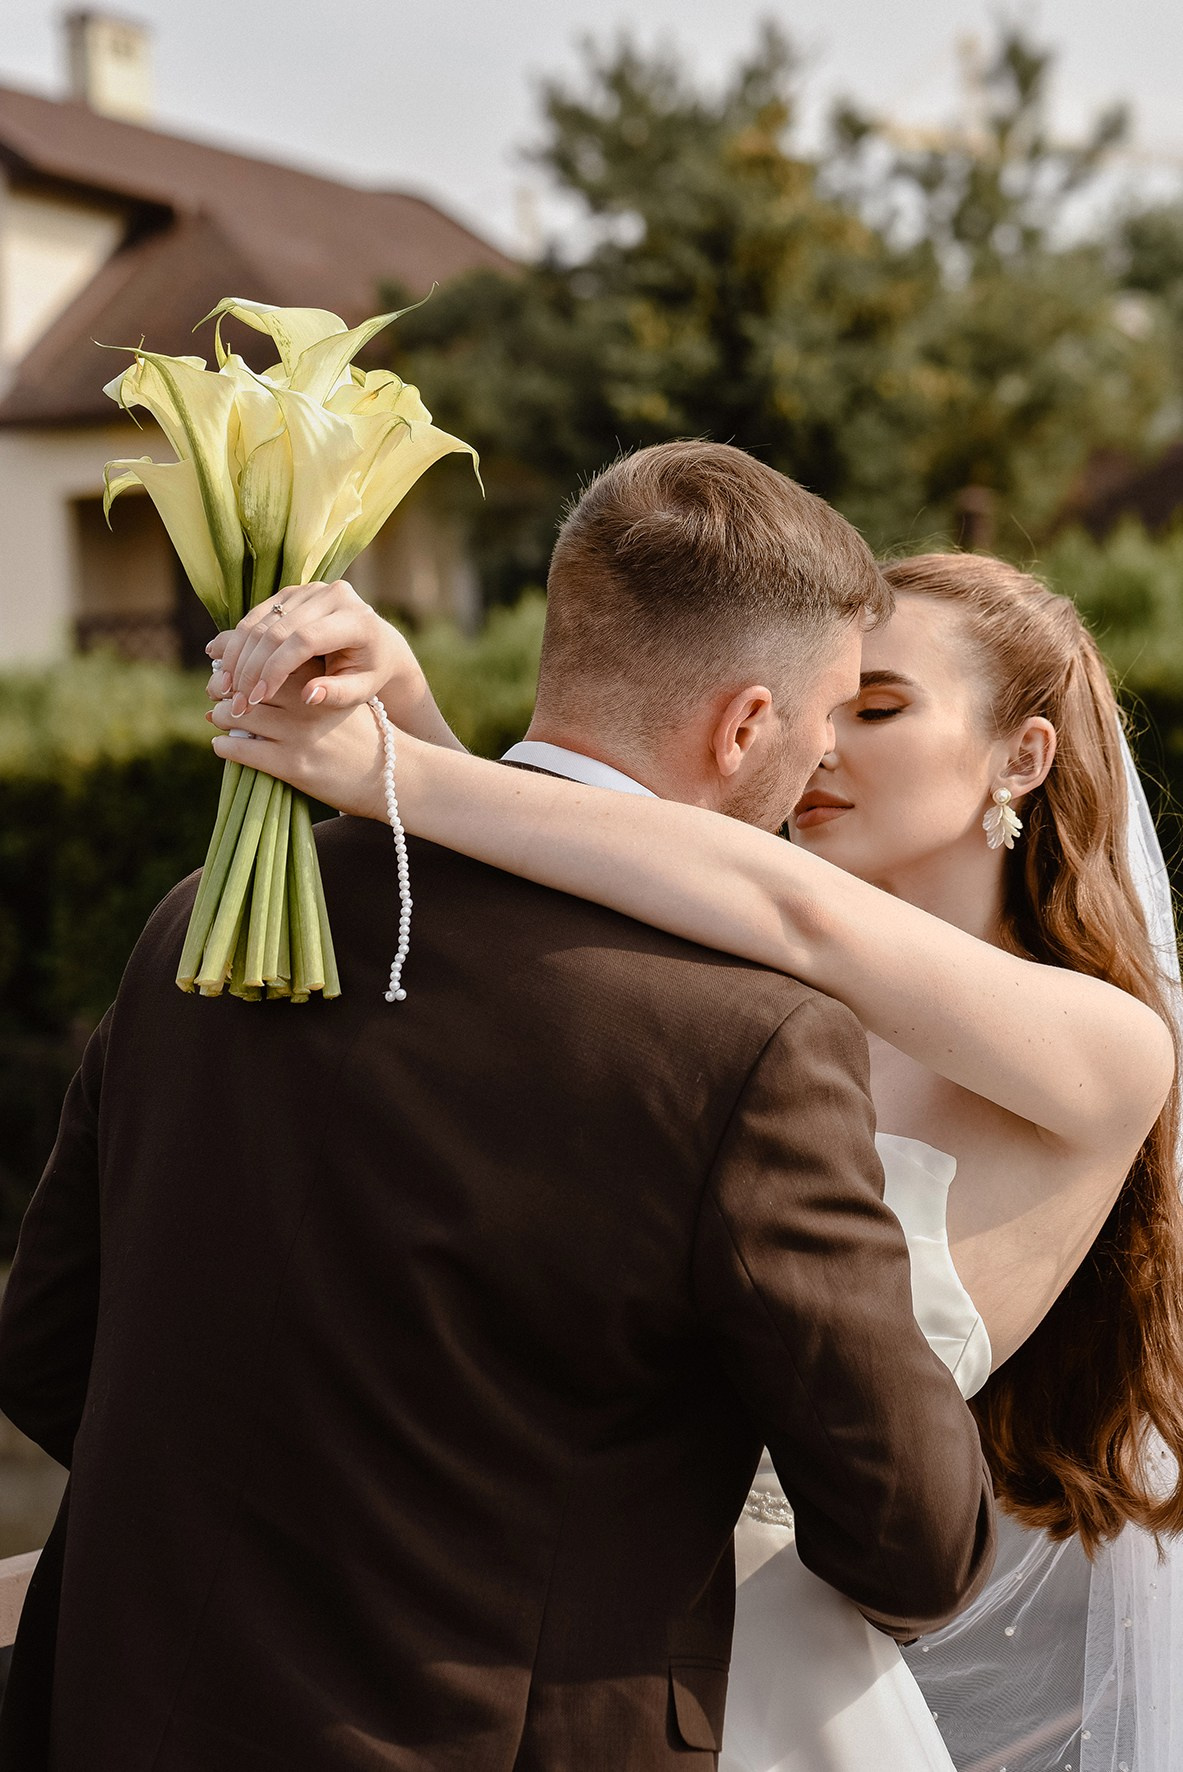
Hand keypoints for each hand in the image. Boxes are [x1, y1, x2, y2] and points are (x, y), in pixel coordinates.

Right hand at [206, 579, 424, 723]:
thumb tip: (308, 696)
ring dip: (239, 656)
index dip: (277, 668)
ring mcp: (309, 589)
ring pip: (262, 621)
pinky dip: (239, 643)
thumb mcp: (361, 690)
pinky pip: (257, 616)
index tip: (258, 698)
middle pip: (279, 629)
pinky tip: (228, 669)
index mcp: (356, 619)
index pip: (306, 639)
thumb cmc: (369, 672)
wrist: (375, 644)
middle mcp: (333, 595)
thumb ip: (337, 694)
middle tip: (237, 701)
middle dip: (253, 668)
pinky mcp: (291, 592)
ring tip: (227, 689)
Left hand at [208, 672, 390, 820]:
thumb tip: (268, 671)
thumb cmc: (365, 735)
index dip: (235, 653)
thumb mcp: (343, 696)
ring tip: (218, 717)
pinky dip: (224, 746)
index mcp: (317, 679)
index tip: (222, 659)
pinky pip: (240, 750)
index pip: (263, 655)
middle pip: (243, 682)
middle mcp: (304, 702)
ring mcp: (297, 733)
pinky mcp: (292, 765)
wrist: (393, 776)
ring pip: (234, 716)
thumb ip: (311, 681)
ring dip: (219, 715)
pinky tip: (223, 745)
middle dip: (221, 685)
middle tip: (216, 689)